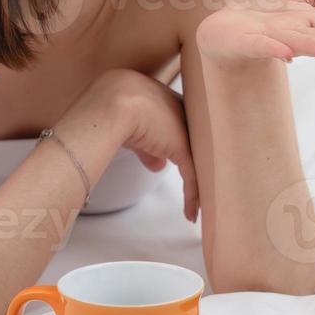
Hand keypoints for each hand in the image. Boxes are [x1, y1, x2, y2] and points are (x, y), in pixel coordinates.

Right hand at [104, 71, 199, 222]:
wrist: (113, 102)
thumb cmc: (113, 108)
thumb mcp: (134, 129)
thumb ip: (148, 147)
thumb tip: (158, 166)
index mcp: (170, 101)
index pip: (182, 128)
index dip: (181, 148)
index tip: (180, 166)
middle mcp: (183, 112)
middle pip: (197, 144)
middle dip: (199, 166)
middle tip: (201, 188)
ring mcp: (186, 130)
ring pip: (198, 162)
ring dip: (198, 186)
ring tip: (199, 206)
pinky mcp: (184, 147)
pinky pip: (192, 177)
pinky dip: (192, 197)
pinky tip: (190, 214)